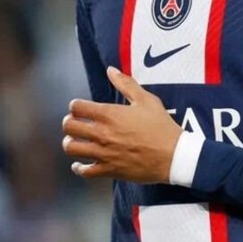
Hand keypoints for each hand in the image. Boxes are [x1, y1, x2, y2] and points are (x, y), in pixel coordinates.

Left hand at [62, 67, 183, 183]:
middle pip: (69, 126)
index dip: (76, 106)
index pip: (77, 107)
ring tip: (76, 141)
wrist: (173, 155)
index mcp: (109, 114)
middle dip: (69, 123)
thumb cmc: (161, 126)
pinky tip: (81, 164)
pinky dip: (79, 167)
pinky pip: (84, 171)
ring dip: (71, 143)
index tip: (81, 109)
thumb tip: (110, 70)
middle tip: (76, 124)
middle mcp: (102, 133)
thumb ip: (126, 83)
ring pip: (71, 148)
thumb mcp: (147, 100)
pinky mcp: (108, 170)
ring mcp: (104, 153)